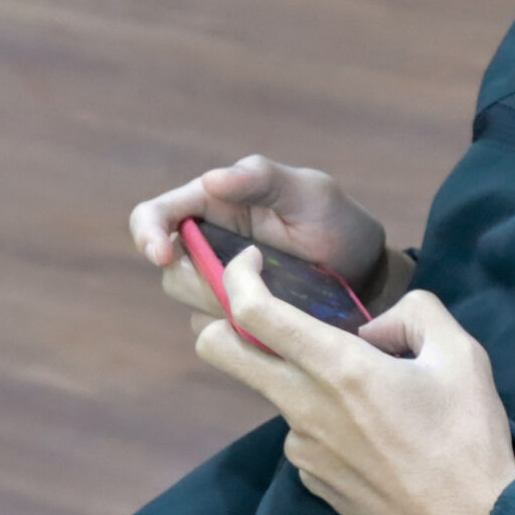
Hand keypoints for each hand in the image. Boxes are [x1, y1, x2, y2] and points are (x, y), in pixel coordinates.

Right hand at [129, 155, 408, 317]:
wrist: (368, 278)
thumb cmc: (336, 222)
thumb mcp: (309, 193)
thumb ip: (262, 179)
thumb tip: (210, 180)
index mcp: (213, 204)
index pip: (154, 216)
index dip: (146, 234)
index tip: (161, 256)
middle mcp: (207, 246)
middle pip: (170, 271)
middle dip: (198, 281)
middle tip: (245, 281)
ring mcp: (219, 287)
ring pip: (191, 306)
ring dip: (225, 307)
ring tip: (277, 297)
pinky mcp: (235, 320)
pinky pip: (218, 335)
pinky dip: (241, 332)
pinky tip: (277, 322)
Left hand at [196, 246, 514, 514]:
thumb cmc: (466, 440)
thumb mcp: (462, 355)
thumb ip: (417, 312)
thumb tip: (377, 327)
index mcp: (337, 368)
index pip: (254, 313)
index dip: (239, 277)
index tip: (252, 263)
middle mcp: (303, 407)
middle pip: (222, 353)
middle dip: (221, 322)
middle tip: (260, 312)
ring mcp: (302, 450)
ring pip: (278, 394)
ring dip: (305, 379)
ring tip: (376, 397)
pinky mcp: (311, 481)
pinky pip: (305, 434)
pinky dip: (326, 420)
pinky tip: (377, 438)